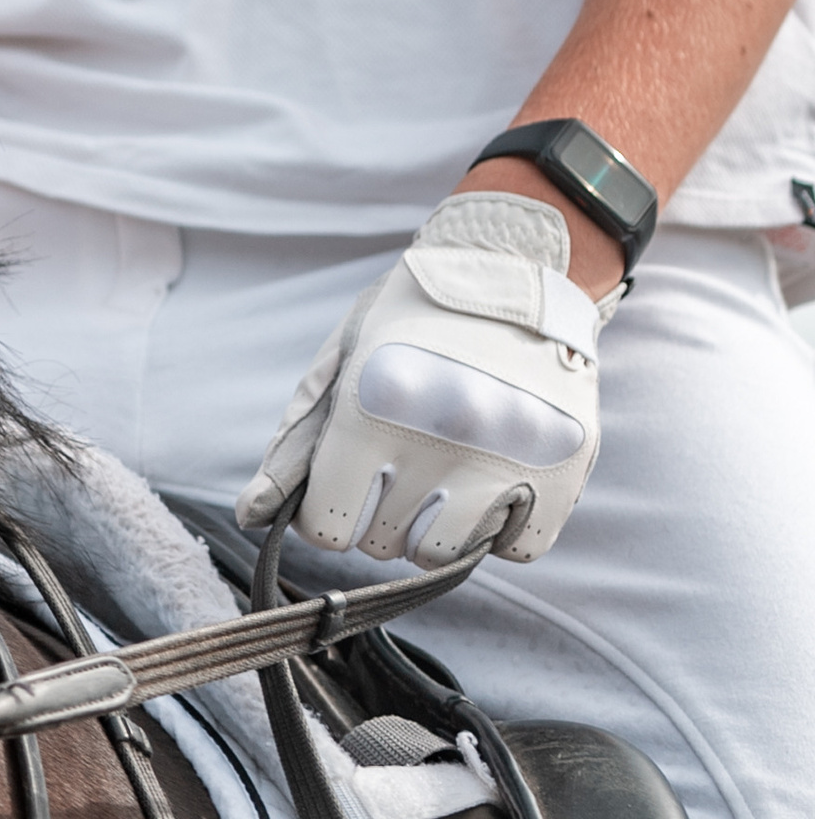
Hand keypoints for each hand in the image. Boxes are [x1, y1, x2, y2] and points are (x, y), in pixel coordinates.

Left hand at [236, 193, 621, 567]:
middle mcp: (442, 437)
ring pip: (442, 554)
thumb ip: (295, 445)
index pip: (329, 528)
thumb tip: (251, 517)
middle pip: (382, 543)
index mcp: (373, 409)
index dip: (331, 507)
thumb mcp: (341, 364)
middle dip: (381, 511)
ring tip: (446, 471)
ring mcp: (512, 457)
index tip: (348, 478)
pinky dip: (501, 529)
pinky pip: (517, 550)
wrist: (518, 264)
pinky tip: (497, 482)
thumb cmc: (409, 320)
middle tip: (403, 459)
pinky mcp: (566, 469)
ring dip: (434, 528)